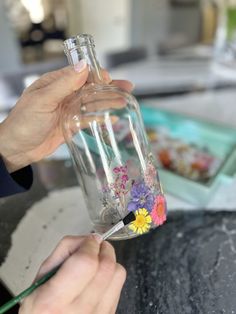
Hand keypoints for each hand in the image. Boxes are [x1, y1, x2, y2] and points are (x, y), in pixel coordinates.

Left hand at [0, 61, 133, 171]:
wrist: (18, 148)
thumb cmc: (24, 122)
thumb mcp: (43, 100)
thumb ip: (64, 84)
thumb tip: (83, 66)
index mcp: (55, 84)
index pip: (80, 74)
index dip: (96, 75)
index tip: (109, 78)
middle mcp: (63, 95)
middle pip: (90, 88)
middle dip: (108, 87)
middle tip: (127, 88)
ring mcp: (68, 110)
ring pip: (92, 104)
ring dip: (108, 102)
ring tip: (124, 101)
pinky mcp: (71, 125)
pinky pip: (89, 119)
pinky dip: (100, 118)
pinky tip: (112, 118)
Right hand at [19, 236, 125, 313]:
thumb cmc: (42, 308)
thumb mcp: (41, 279)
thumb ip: (63, 252)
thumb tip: (87, 239)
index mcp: (53, 301)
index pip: (85, 262)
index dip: (89, 245)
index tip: (88, 241)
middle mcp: (78, 311)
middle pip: (106, 266)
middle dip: (103, 248)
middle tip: (95, 246)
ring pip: (118, 274)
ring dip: (109, 261)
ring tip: (96, 263)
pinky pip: (119, 287)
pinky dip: (111, 276)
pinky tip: (98, 279)